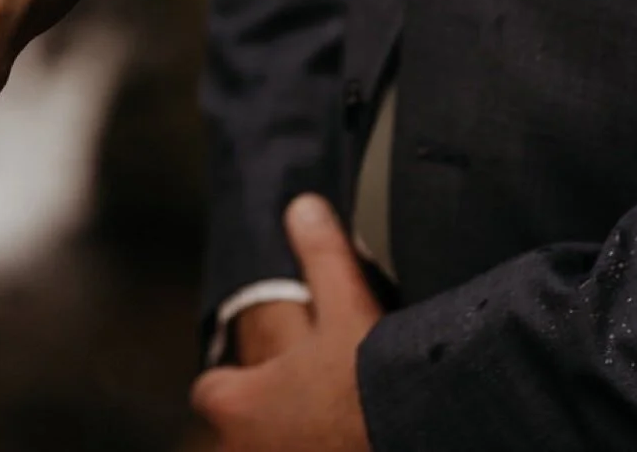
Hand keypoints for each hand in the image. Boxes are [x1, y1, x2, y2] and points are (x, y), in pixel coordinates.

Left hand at [192, 197, 381, 451]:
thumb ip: (321, 258)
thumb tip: (304, 209)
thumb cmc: (372, 384)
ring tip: (331, 428)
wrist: (424, 435)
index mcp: (237, 403)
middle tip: (309, 406)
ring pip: (269, 451)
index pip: (211, 391)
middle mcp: (244, 450)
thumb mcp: (349, 307)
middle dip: (267, 421)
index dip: (235, 382)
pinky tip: (353, 442)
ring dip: (293, 440)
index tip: (260, 378)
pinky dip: (320, 449)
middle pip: (240, 432)